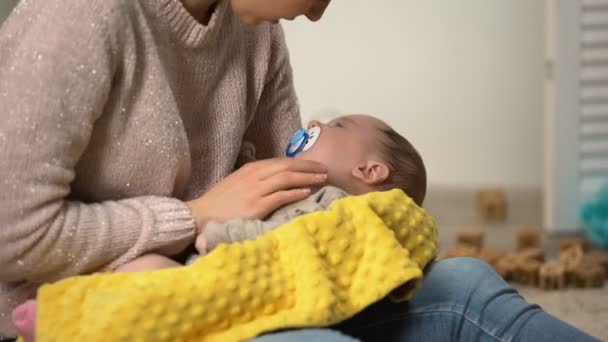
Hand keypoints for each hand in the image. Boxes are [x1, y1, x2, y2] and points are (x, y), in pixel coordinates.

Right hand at [186, 158, 326, 233]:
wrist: (200, 216)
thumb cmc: (219, 203)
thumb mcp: (238, 184)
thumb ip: (257, 180)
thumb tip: (277, 181)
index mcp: (251, 169)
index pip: (280, 162)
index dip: (300, 163)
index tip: (315, 165)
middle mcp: (254, 176)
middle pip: (287, 167)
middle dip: (308, 167)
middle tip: (325, 170)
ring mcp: (255, 190)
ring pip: (287, 179)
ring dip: (307, 178)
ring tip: (322, 179)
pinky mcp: (256, 206)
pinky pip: (281, 196)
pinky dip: (295, 192)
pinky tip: (307, 192)